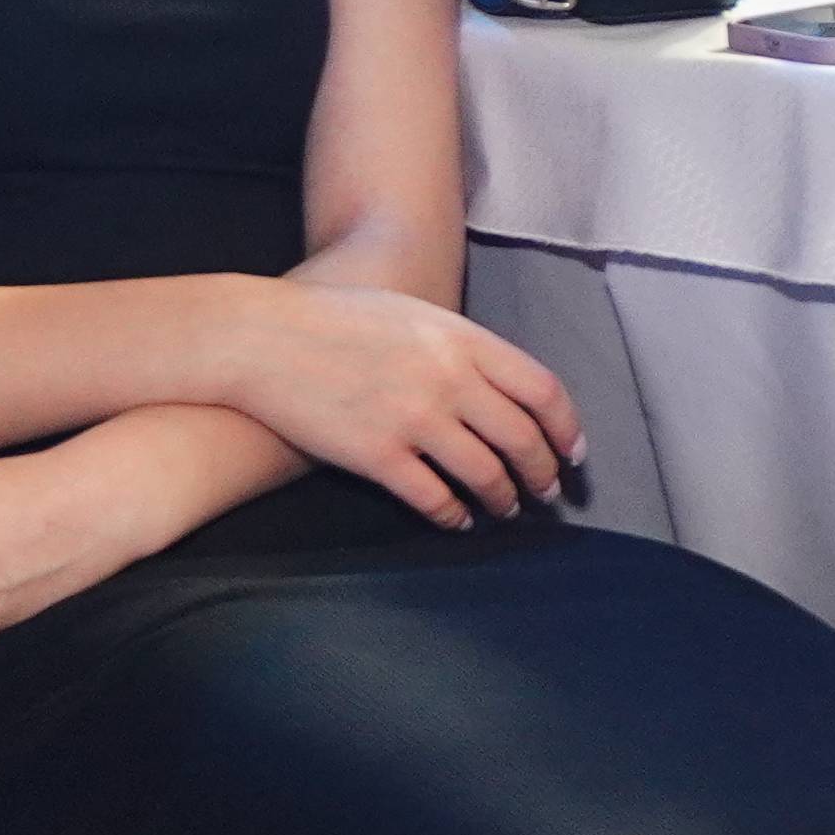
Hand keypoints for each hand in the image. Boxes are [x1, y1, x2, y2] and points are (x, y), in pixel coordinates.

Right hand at [207, 280, 581, 523]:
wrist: (261, 338)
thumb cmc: (334, 320)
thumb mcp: (413, 314)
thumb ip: (461, 346)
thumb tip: (503, 385)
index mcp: (463, 340)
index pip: (542, 391)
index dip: (566, 429)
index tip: (573, 453)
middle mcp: (449, 379)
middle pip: (522, 439)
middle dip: (542, 473)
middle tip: (546, 492)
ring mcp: (414, 419)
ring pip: (486, 475)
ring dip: (504, 499)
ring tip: (506, 509)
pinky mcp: (377, 456)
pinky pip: (433, 498)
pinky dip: (453, 516)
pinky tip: (456, 520)